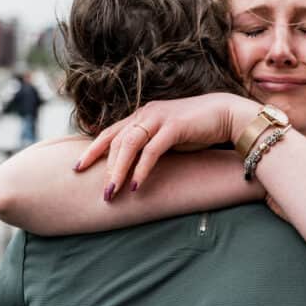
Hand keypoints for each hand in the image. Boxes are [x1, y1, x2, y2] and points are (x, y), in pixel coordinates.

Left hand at [73, 93, 259, 198]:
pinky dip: (142, 168)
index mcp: (142, 115)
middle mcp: (146, 113)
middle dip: (104, 167)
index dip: (93, 150)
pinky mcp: (174, 126)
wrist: (228, 114)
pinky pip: (152, 150)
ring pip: (129, 145)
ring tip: (112, 192)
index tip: (77, 167)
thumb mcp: (167, 136)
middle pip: (116, 141)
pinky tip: (136, 184)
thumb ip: (150, 145)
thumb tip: (133, 167)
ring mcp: (159, 118)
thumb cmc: (198, 128)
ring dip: (118, 170)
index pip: (110, 133)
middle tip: (101, 192)